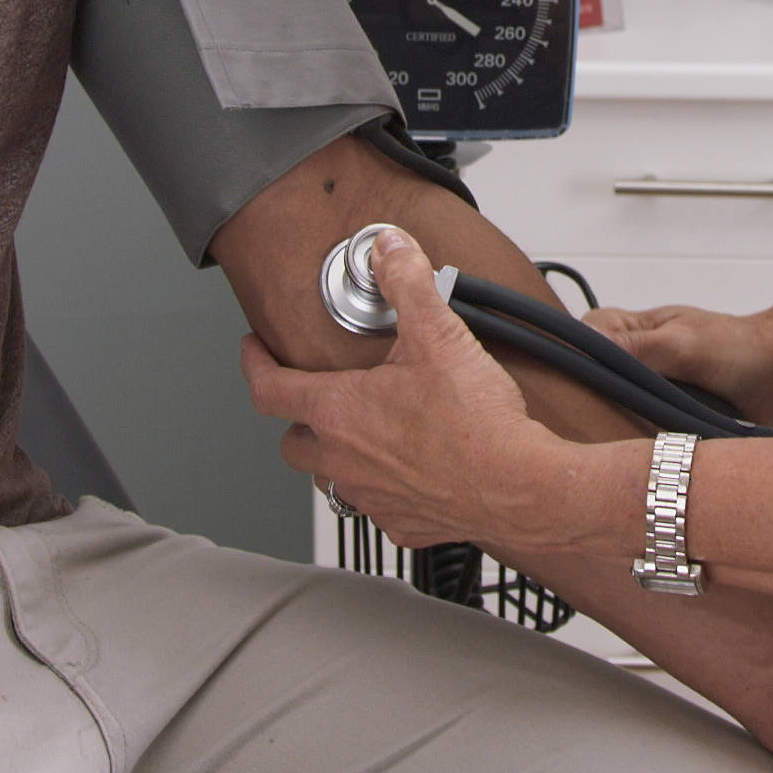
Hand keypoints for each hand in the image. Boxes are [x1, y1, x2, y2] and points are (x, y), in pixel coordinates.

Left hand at [242, 228, 588, 553]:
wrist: (518, 484)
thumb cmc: (476, 423)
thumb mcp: (438, 333)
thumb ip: (406, 282)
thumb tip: (390, 249)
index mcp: (338, 412)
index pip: (267, 389)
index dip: (253, 363)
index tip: (253, 351)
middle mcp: (343, 460)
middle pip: (292, 442)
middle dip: (295, 418)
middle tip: (314, 398)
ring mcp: (371, 497)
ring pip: (330, 479)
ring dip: (337, 456)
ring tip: (362, 434)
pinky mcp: (404, 524)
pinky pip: (376, 508)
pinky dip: (382, 489)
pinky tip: (407, 471)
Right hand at [585, 299, 772, 424]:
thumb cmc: (737, 348)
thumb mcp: (681, 343)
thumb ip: (635, 346)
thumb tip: (583, 345)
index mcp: (630, 330)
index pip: (581, 341)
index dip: (575, 360)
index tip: (577, 384)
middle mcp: (633, 357)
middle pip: (589, 378)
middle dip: (593, 398)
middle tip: (602, 417)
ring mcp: (646, 388)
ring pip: (610, 408)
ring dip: (618, 421)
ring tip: (625, 434)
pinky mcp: (661, 415)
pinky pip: (636, 428)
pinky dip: (640, 436)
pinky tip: (643, 445)